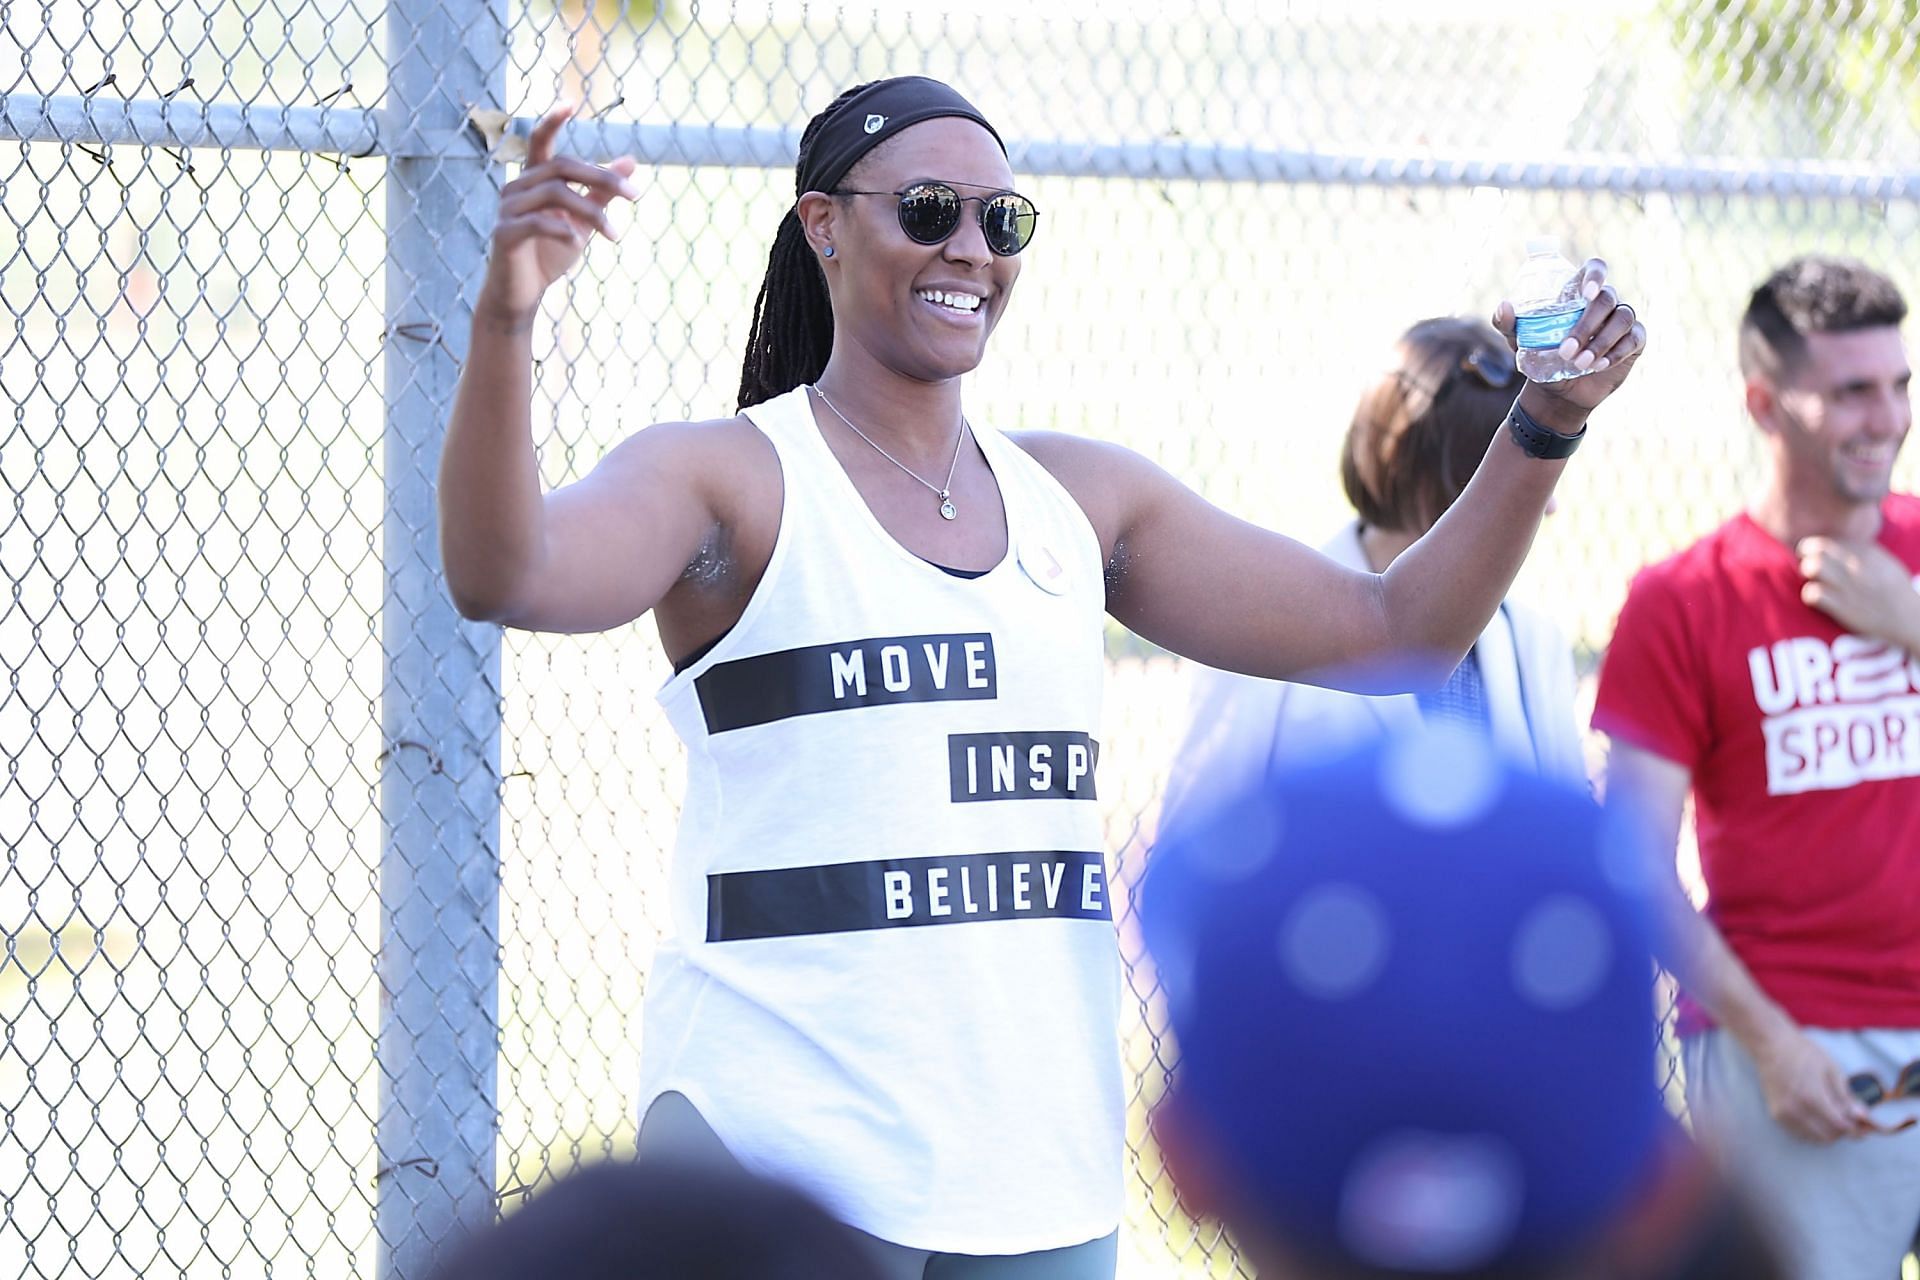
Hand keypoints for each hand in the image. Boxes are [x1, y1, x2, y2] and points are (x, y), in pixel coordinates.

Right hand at [478, 104, 639, 322]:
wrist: (523, 294)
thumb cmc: (550, 253)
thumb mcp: (582, 220)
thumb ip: (601, 191)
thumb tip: (631, 162)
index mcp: (533, 180)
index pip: (541, 142)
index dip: (552, 121)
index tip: (570, 102)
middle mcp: (516, 187)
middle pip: (562, 167)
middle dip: (602, 179)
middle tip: (635, 197)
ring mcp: (506, 208)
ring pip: (554, 194)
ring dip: (591, 212)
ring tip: (615, 236)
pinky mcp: (503, 233)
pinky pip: (537, 222)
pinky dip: (563, 230)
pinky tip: (579, 242)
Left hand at [1492, 258, 1647, 433]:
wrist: (1559, 392)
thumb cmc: (1541, 357)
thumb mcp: (1519, 341)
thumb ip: (1506, 324)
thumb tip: (1505, 307)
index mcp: (1579, 293)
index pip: (1595, 268)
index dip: (1595, 275)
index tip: (1586, 294)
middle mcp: (1604, 302)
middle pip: (1606, 299)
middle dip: (1587, 326)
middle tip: (1566, 351)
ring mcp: (1621, 319)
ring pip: (1623, 317)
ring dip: (1602, 341)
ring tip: (1581, 364)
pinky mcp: (1634, 340)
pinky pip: (1634, 339)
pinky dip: (1616, 353)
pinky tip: (1598, 366)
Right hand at [1750, 1024, 1871, 1143]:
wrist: (1770, 1045)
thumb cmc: (1803, 1053)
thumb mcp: (1831, 1069)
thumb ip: (1846, 1096)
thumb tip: (1863, 1117)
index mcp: (1812, 1097)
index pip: (1840, 1126)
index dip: (1856, 1129)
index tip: (1865, 1126)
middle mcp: (1796, 1110)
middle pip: (1829, 1136)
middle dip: (1843, 1131)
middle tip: (1850, 1119)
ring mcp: (1784, 1114)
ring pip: (1815, 1138)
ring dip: (1829, 1131)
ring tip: (1834, 1115)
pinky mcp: (1776, 1115)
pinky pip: (1801, 1133)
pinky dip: (1814, 1130)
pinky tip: (1818, 1115)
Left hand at [1799, 536, 1919, 649]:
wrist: (1910, 619)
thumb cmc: (1894, 591)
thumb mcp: (1884, 562)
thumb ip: (1863, 551)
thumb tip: (1840, 543)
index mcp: (1866, 552)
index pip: (1829, 539)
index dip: (1817, 547)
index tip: (1817, 557)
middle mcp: (1856, 566)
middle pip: (1816, 547)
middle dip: (1805, 555)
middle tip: (1809, 567)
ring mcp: (1849, 586)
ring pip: (1812, 566)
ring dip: (1806, 573)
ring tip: (1813, 581)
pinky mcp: (1843, 607)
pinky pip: (1813, 593)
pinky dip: (1809, 595)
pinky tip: (1817, 599)